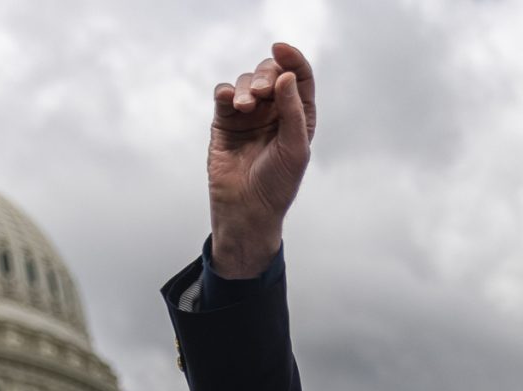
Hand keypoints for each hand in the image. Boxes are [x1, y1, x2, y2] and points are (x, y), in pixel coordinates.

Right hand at [208, 42, 315, 277]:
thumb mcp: (295, 148)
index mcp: (298, 116)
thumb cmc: (277, 184)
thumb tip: (286, 75)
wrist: (247, 209)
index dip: (292, 59)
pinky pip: (224, 93)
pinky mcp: (224, 120)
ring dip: (245, 87)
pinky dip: (226, 91)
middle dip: (265, 74)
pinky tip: (230, 101)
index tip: (280, 48)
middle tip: (260, 91)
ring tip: (245, 106)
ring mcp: (248, 114)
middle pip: (271, 73)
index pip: (299, 77)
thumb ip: (292, 111)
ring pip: (246, 81)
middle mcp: (274, 110)